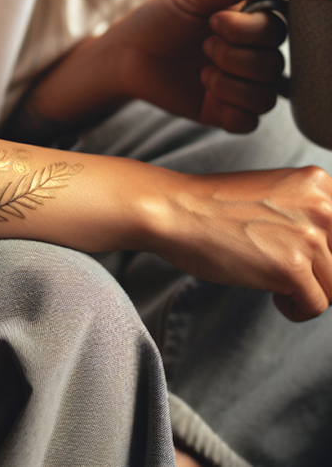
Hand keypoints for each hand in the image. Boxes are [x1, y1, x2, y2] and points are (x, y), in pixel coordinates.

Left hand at [113, 0, 286, 131]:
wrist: (126, 54)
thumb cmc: (159, 20)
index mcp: (250, 26)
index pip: (276, 31)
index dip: (246, 29)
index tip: (213, 21)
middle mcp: (251, 57)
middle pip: (273, 64)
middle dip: (232, 56)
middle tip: (203, 46)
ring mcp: (239, 87)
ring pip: (265, 97)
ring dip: (230, 84)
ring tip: (203, 72)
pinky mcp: (222, 113)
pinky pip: (249, 123)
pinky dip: (232, 111)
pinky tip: (208, 93)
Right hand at [150, 165, 331, 321]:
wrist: (176, 211)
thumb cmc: (215, 206)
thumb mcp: (275, 195)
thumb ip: (309, 214)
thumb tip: (330, 257)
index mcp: (319, 183)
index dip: (325, 253)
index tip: (300, 257)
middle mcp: (322, 206)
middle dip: (319, 274)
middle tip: (287, 271)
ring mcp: (309, 236)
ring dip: (308, 292)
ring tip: (277, 282)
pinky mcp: (291, 267)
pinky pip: (316, 306)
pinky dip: (296, 309)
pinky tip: (273, 295)